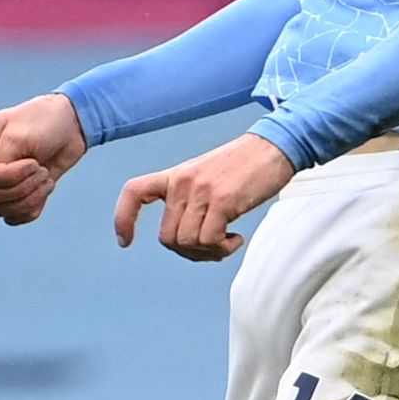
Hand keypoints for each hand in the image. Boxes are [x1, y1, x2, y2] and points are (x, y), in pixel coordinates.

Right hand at [0, 92, 89, 225]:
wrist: (70, 125)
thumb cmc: (45, 121)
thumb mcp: (22, 135)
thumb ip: (6, 162)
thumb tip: (3, 189)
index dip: (9, 177)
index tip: (33, 162)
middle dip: (22, 189)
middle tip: (42, 170)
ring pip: (0, 210)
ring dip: (29, 199)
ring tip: (46, 178)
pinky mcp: (16, 193)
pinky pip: (14, 217)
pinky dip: (32, 210)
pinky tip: (46, 189)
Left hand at [113, 133, 296, 261]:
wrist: (274, 147)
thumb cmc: (246, 164)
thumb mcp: (207, 176)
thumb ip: (191, 200)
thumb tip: (189, 237)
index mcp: (176, 175)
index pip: (135, 192)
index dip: (123, 218)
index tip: (126, 240)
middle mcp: (183, 182)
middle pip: (167, 236)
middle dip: (189, 252)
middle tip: (212, 247)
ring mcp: (201, 191)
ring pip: (187, 242)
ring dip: (209, 252)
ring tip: (227, 241)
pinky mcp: (223, 201)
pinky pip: (209, 240)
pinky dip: (223, 248)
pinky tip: (236, 238)